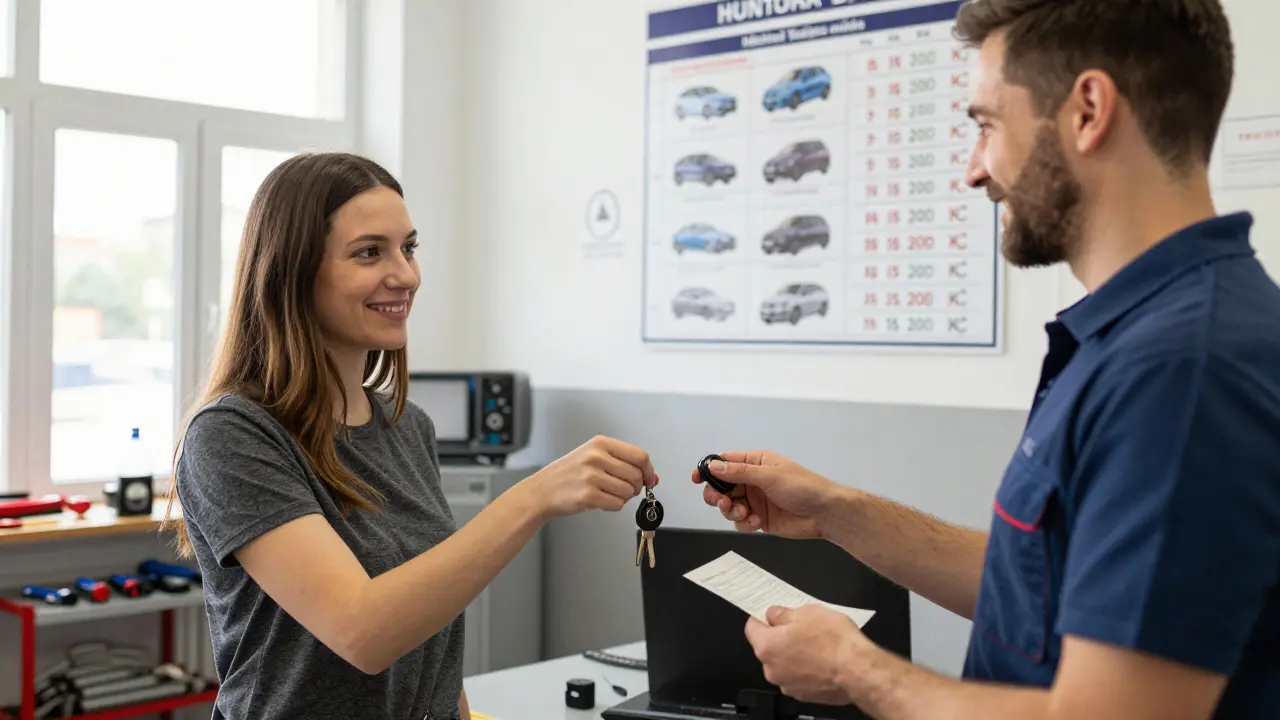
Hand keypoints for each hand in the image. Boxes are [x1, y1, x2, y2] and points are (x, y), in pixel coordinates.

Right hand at [527, 435, 656, 518]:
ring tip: (606, 493)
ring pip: (628, 492)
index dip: (648, 470)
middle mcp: (596, 457)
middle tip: (623, 489)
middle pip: (636, 475)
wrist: (542, 490)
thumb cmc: (569, 474)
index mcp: (600, 443)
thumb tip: (653, 477)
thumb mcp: (595, 458)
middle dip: (635, 487)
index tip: (648, 479)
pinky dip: (613, 506)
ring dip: (622, 497)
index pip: (640, 456)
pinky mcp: (587, 495)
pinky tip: (600, 501)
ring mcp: (591, 476)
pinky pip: (616, 505)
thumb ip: (625, 464)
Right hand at [692, 451, 835, 538]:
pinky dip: (744, 523)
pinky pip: (740, 522)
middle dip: (717, 495)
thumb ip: (739, 473)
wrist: (825, 514)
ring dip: (731, 511)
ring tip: (744, 513)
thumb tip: (714, 467)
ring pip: (728, 506)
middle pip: (721, 486)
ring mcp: (755, 500)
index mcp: (755, 463)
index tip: (697, 478)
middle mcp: (753, 481)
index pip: (724, 463)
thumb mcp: (770, 476)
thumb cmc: (806, 487)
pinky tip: (757, 522)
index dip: (708, 469)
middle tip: (722, 501)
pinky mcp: (759, 519)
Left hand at [744, 605, 864, 705]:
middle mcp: (772, 670)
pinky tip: (822, 660)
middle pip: (768, 648)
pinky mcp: (804, 695)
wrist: (857, 670)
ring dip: (794, 655)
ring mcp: (788, 685)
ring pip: (784, 664)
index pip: (752, 628)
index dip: (762, 618)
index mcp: (767, 646)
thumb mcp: (807, 612)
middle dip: (781, 637)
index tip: (772, 615)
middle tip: (802, 627)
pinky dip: (806, 669)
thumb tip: (774, 615)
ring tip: (816, 645)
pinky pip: (799, 677)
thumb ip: (783, 614)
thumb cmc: (833, 641)